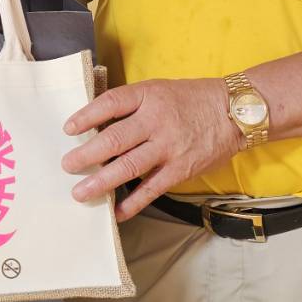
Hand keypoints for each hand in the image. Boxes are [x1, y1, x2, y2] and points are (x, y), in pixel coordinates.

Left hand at [60, 78, 244, 220]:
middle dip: (87, 154)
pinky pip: (152, 188)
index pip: (110, 103)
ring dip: (102, 181)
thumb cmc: (191, 99)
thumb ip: (132, 105)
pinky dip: (133, 202)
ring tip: (80, 192)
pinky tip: (116, 211)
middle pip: (114, 139)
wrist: (234, 112)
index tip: (68, 129)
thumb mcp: (159, 90)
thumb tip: (98, 125)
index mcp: (148, 96)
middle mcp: (156, 121)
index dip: (86, 116)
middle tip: (67, 165)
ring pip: (129, 166)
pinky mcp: (180, 169)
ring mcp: (168, 147)